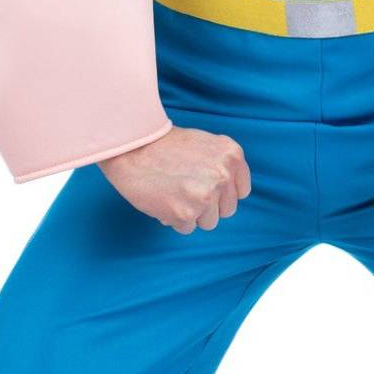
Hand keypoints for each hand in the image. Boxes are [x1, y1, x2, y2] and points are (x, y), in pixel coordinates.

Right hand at [99, 125, 250, 232]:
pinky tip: (162, 199)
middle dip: (207, 206)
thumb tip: (226, 195)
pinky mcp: (186, 213)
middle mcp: (223, 175)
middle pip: (226, 210)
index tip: (206, 187)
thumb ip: (221, 166)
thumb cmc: (164, 144)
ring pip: (208, 223)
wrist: (132, 145)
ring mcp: (206, 195)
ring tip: (172, 192)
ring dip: (190, 214)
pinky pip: (186, 228)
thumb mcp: (205, 144)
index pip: (241, 191)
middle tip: (184, 189)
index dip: (222, 193)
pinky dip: (173, 218)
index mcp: (231, 155)